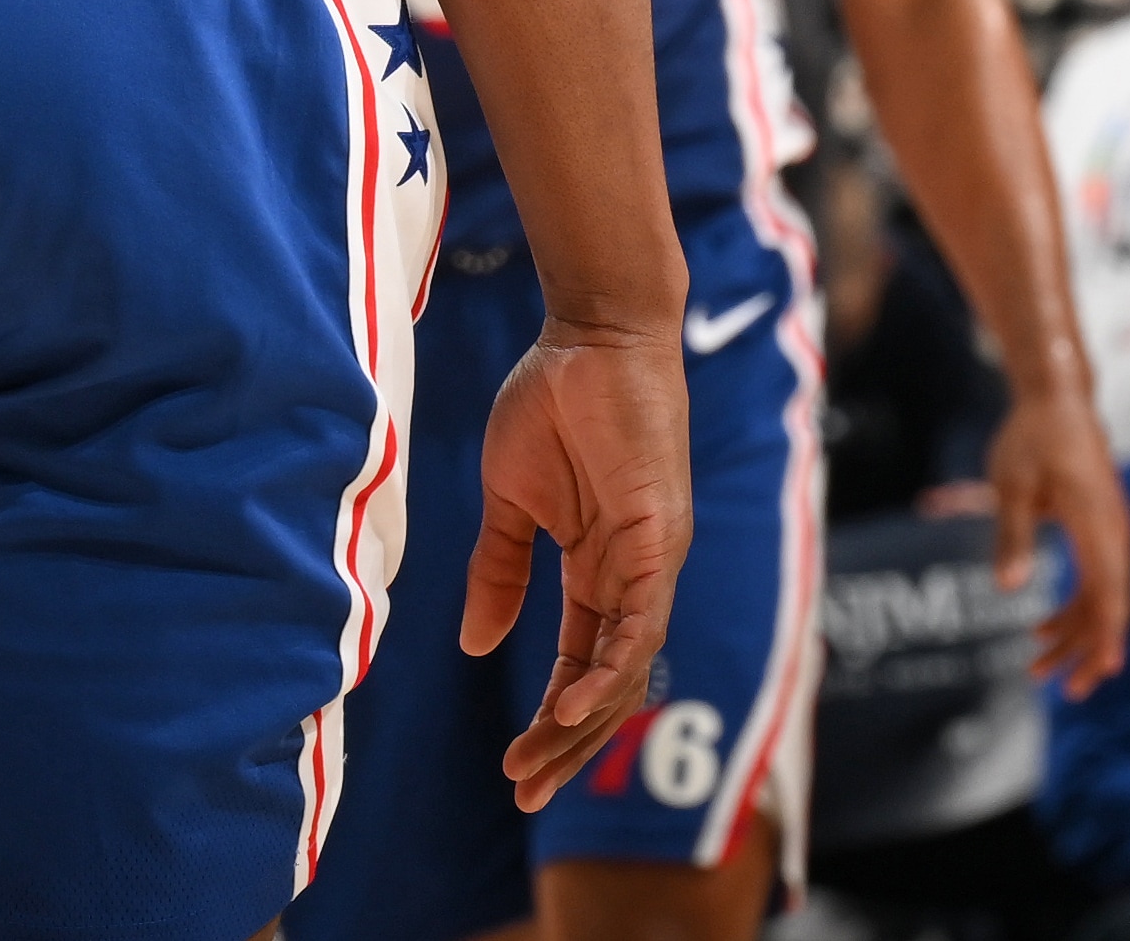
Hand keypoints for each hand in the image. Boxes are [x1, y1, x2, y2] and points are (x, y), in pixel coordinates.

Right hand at [468, 316, 690, 808]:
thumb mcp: (509, 500)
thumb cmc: (553, 404)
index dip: (548, 718)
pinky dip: (614, 663)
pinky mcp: (657, 536)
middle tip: (524, 791)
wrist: (589, 336)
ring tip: (541, 758)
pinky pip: (641, 618)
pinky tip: (580, 698)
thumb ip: (498, 570)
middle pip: (606, 684)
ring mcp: (650, 561)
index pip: (577, 665)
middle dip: (566, 743)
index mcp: (595, 570)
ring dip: (583, 719)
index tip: (511, 766)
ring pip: (627, 666)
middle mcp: (632, 579)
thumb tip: (472, 641)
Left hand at [985, 377, 1129, 691]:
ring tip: (1040, 670)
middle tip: (1063, 691)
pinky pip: (1095, 581)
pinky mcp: (1100, 532)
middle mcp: (1114, 535)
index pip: (1109, 593)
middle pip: (1109, 605)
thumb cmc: (1032, 437)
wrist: (1058, 400)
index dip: (1106, 635)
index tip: (1103, 672)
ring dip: (1074, 634)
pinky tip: (1043, 629)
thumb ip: (1011, 535)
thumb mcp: (1011, 484)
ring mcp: (1111, 535)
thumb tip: (1008, 589)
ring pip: (1102, 598)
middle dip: (1087, 650)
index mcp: (1098, 525)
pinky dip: (1073, 608)